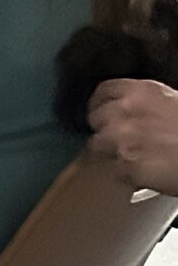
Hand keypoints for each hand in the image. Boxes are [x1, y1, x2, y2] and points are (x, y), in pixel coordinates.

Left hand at [88, 78, 177, 194]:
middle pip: (95, 119)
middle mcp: (126, 112)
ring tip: (133, 157)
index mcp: (142, 92)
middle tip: (120, 138)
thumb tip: (132, 113)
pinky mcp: (126, 166)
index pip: (103, 91)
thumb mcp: (174, 103)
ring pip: (97, 146)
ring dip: (111, 152)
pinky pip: (114, 170)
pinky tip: (144, 171)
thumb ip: (147, 105)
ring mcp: (122, 139)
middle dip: (105, 129)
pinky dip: (126, 173)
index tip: (102, 111)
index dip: (101, 104)